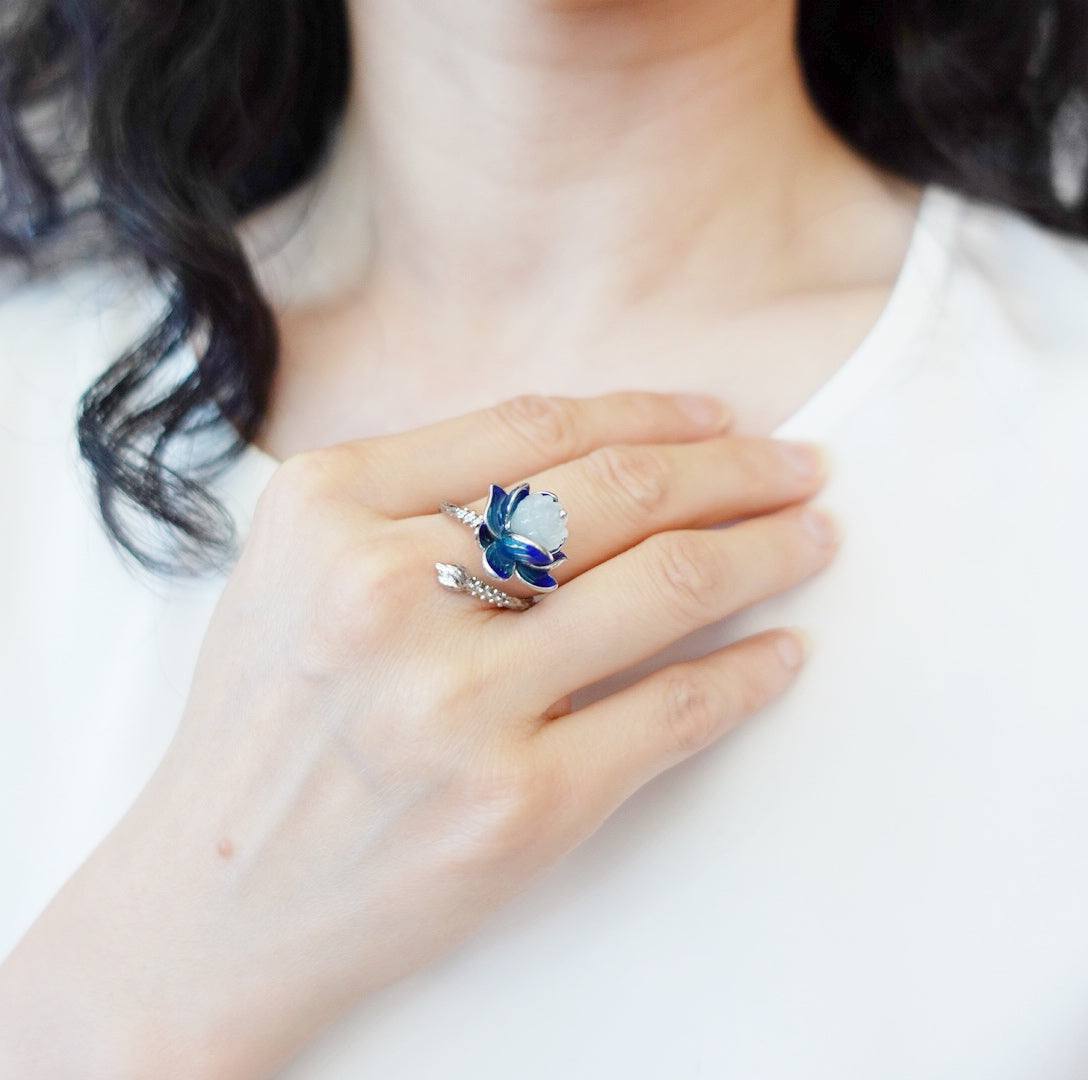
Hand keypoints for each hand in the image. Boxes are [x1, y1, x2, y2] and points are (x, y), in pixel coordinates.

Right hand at [0, 392, 838, 1079]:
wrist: (215, 898)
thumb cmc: (265, 721)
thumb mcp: (299, 568)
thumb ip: (416, 495)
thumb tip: (599, 454)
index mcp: (328, 509)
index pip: (535, 426)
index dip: (651, 410)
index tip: (718, 417)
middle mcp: (388, 591)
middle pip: (616, 492)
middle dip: (733, 467)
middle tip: (797, 465)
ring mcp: (457, 703)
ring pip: (667, 584)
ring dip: (768, 550)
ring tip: (812, 535)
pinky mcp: (519, 804)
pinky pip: (675, 712)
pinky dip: (749, 673)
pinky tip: (786, 650)